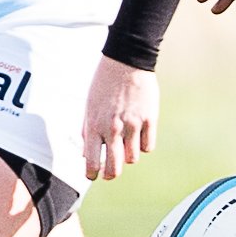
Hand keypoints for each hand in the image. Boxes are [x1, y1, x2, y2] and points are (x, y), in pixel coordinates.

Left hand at [83, 56, 157, 182]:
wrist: (126, 61)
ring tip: (127, 145)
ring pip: (133, 159)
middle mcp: (113, 128)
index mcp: (94, 126)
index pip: (91, 163)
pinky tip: (139, 136)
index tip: (94, 175)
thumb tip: (86, 154)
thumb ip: (86, 131)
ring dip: (129, 156)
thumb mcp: (89, 106)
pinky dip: (144, 145)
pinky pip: (148, 146)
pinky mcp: (149, 119)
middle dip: (112, 174)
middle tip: (112, 171)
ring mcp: (132, 124)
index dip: (92, 174)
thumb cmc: (104, 83)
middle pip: (114, 168)